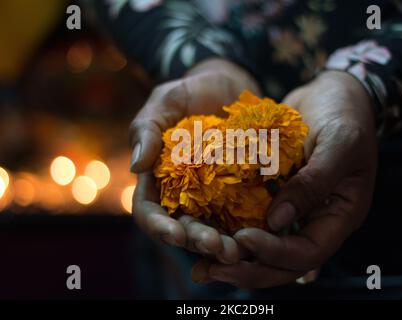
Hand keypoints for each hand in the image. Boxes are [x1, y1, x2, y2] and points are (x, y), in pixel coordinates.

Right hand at [131, 58, 259, 263]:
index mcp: (158, 179)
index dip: (158, 227)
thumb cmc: (191, 92)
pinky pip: (243, 214)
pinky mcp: (240, 191)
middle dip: (198, 241)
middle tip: (219, 248)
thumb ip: (147, 128)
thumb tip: (136, 166)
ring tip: (241, 250)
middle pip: (184, 228)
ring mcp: (213, 196)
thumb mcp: (165, 101)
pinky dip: (249, 228)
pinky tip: (262, 234)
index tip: (174, 235)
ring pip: (214, 228)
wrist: (229, 87)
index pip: (149, 212)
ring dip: (225, 244)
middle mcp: (184, 194)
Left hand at [192, 71, 377, 287]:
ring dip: (234, 257)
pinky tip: (203, 232)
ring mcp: (293, 210)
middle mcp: (314, 220)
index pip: (308, 252)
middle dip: (248, 268)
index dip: (276, 252)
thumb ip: (314, 182)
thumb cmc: (345, 114)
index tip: (243, 238)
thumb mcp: (339, 143)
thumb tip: (277, 220)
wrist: (331, 94)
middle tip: (211, 270)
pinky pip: (251, 220)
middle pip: (282, 262)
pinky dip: (229, 230)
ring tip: (200, 265)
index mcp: (338, 215)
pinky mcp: (273, 195)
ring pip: (264, 247)